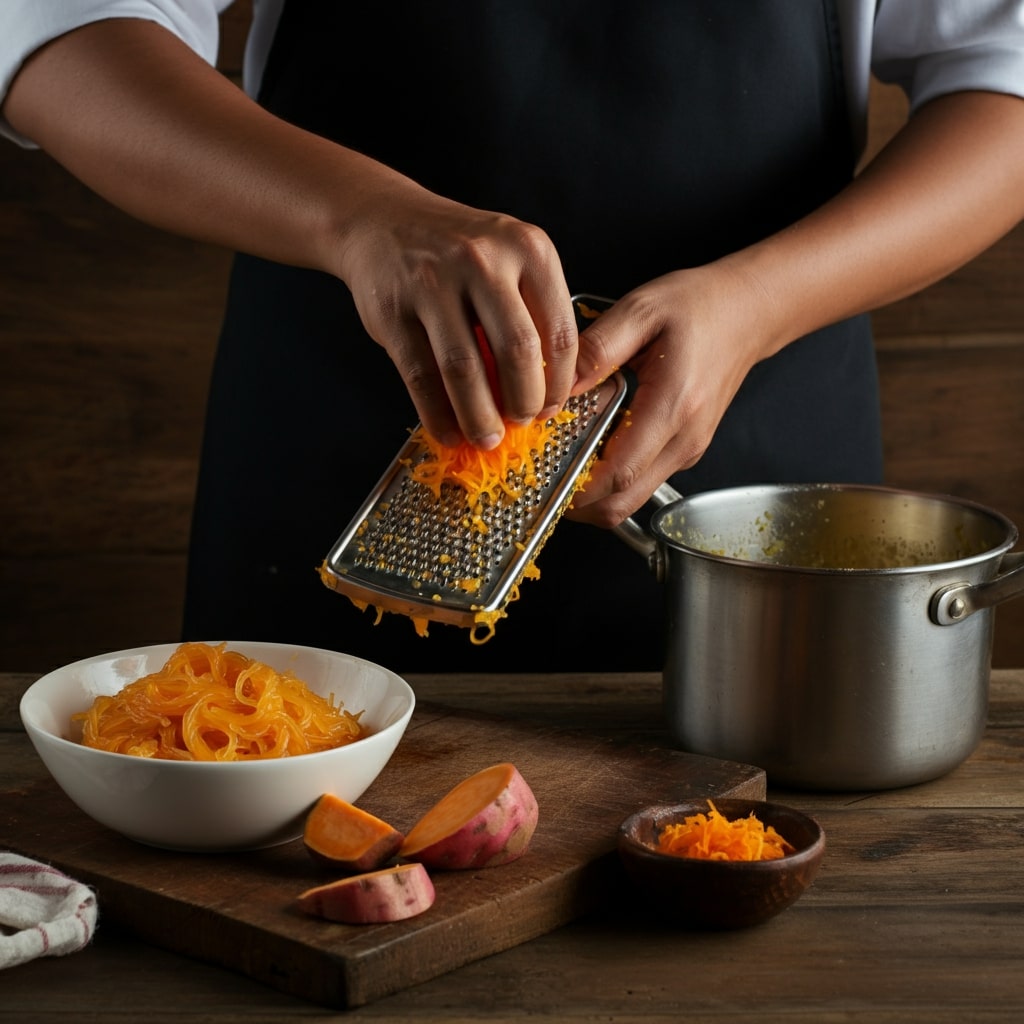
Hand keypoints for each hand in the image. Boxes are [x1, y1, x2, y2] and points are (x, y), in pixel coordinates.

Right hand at [336, 184, 578, 448]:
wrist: (382, 220)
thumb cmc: (457, 252)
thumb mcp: (508, 261)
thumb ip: (532, 314)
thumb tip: (547, 392)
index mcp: (529, 249)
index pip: (560, 332)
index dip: (559, 383)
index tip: (551, 407)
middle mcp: (483, 260)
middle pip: (517, 352)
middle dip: (524, 401)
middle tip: (521, 421)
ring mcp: (433, 282)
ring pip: (465, 369)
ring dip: (479, 416)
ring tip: (486, 437)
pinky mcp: (393, 310)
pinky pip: (421, 376)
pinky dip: (437, 414)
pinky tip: (448, 432)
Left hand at [566, 265, 771, 526]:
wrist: (747, 312)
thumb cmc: (699, 306)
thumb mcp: (641, 310)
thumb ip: (596, 348)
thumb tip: (559, 386)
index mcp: (673, 405)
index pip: (621, 471)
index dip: (579, 489)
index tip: (545, 483)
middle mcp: (685, 438)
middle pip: (625, 501)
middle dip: (581, 504)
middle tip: (544, 481)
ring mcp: (688, 450)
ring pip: (633, 497)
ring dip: (595, 493)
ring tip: (563, 464)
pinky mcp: (685, 450)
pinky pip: (643, 480)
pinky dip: (613, 478)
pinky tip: (592, 449)